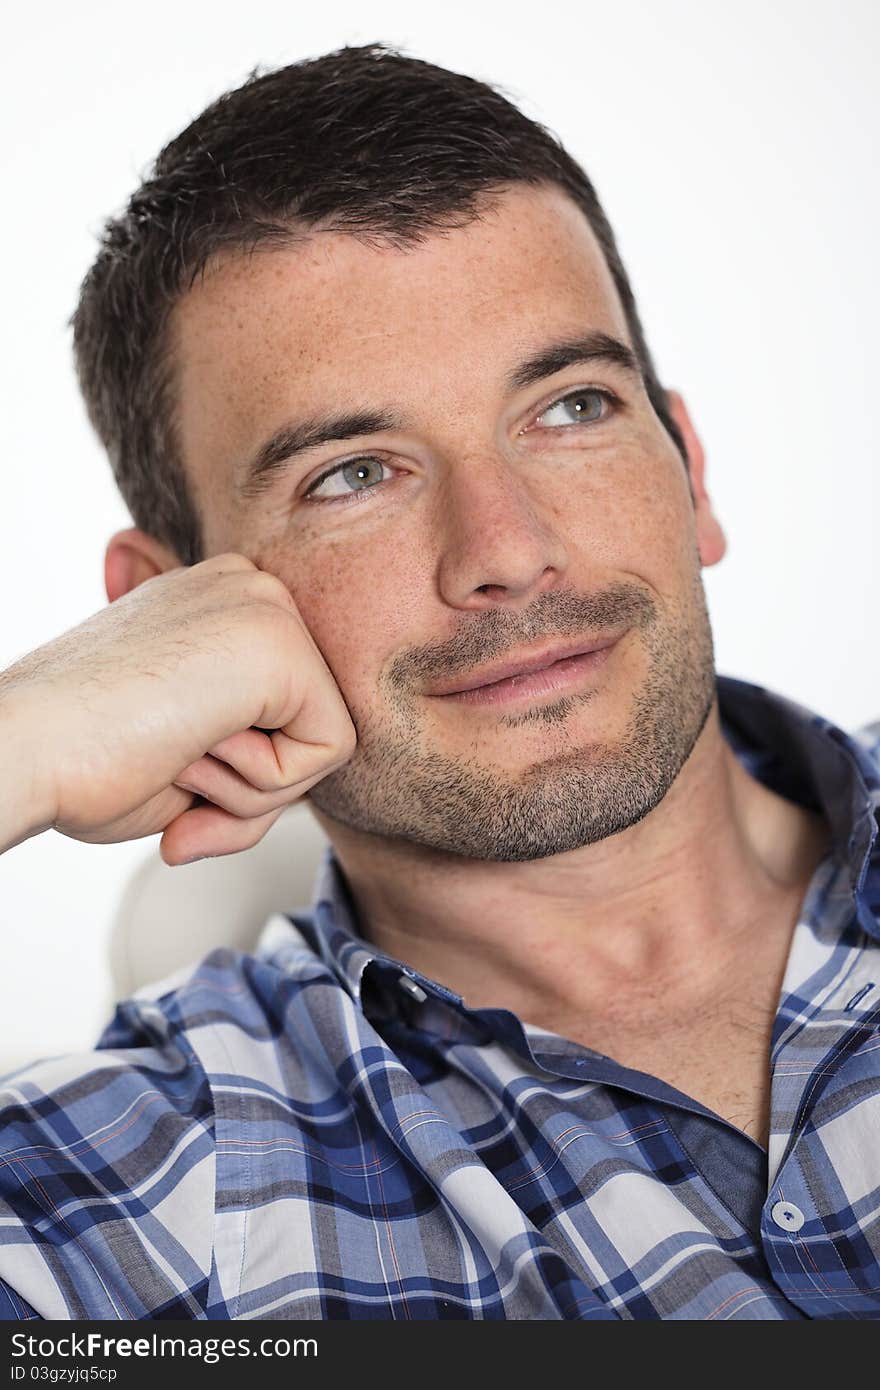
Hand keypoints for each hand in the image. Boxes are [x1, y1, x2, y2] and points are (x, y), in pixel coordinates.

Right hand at [0, 553, 355, 863]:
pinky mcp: (279, 642)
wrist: (21, 751)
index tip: (166, 767)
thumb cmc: (82, 763)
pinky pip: (331, 753)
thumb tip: (266, 751)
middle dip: (252, 784)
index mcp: (222, 604)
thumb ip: (249, 746)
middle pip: (314, 725)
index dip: (240, 773)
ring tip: (173, 750)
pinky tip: (192, 748)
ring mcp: (265, 606)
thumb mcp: (187, 749)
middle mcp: (248, 588)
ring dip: (250, 788)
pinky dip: (263, 786)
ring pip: (326, 743)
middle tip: (168, 764)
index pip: (290, 714)